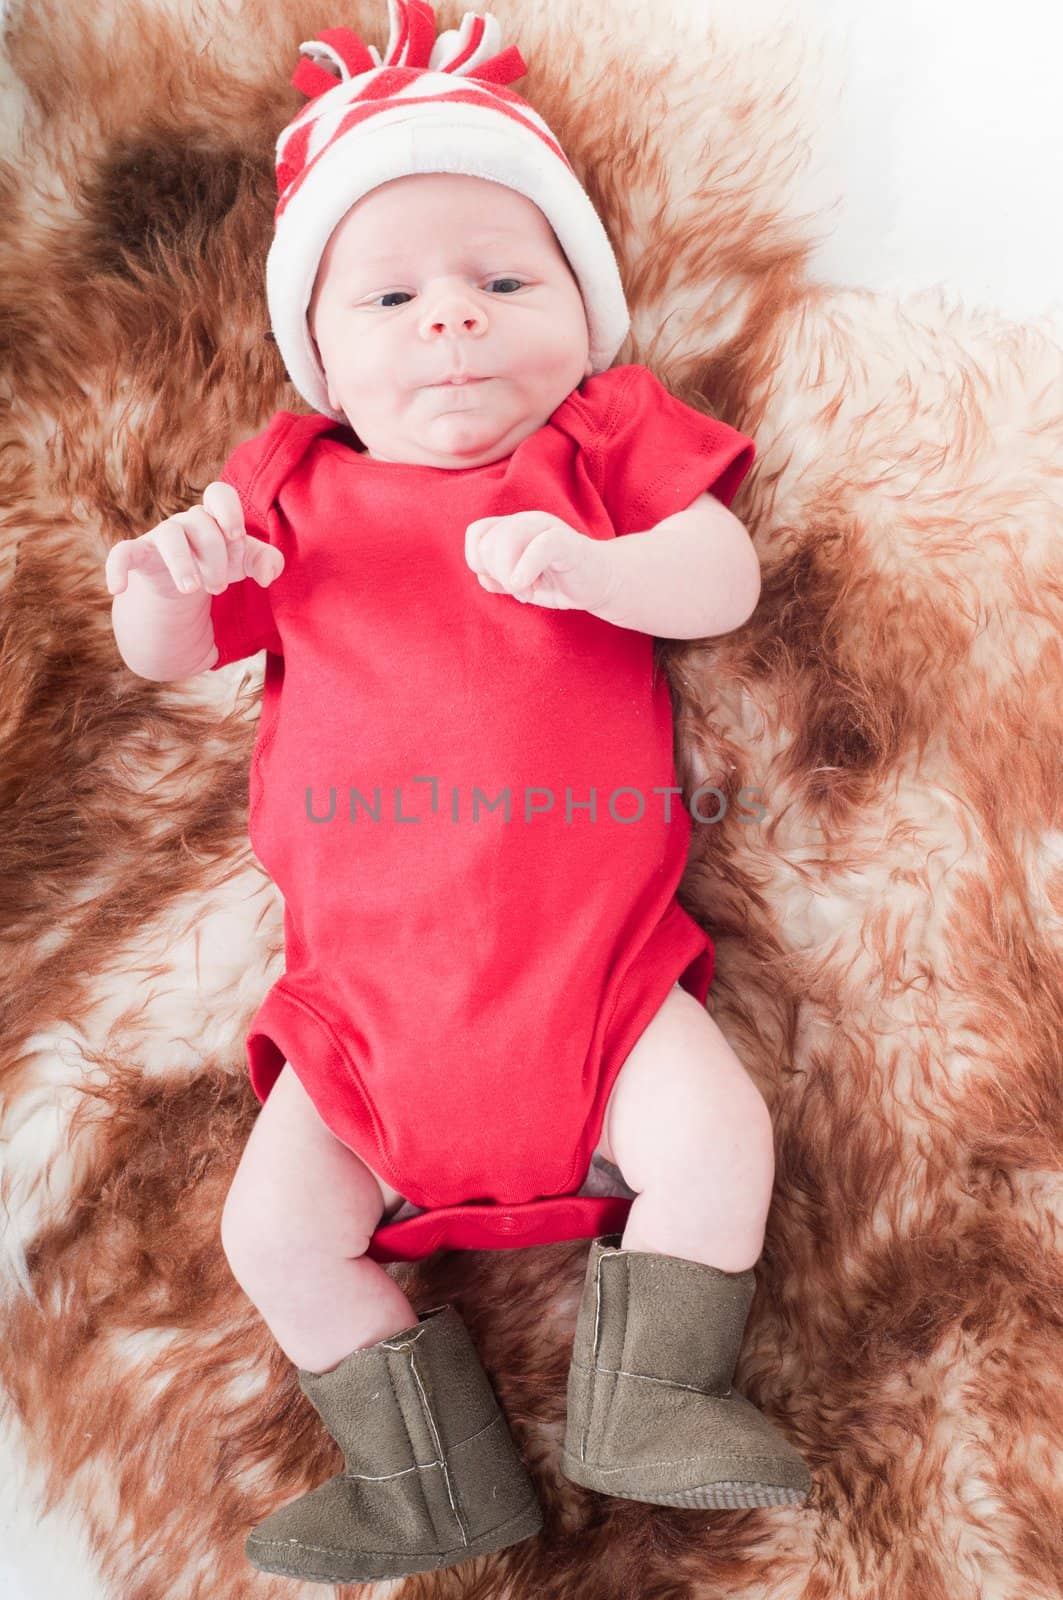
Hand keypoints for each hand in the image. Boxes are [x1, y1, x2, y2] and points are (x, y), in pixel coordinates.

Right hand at [104, 482, 284, 598]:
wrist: (186, 587)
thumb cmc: (218, 563)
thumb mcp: (245, 562)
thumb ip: (266, 561)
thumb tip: (269, 573)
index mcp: (214, 516)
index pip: (219, 493)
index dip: (229, 511)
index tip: (235, 536)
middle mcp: (187, 521)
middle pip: (201, 524)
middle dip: (215, 558)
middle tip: (219, 588)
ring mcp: (160, 537)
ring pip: (169, 536)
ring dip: (182, 563)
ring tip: (192, 590)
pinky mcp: (138, 556)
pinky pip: (121, 553)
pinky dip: (116, 568)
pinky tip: (118, 589)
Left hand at [465, 511, 616, 612]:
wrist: (604, 584)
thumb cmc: (562, 581)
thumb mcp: (524, 583)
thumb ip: (501, 579)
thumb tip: (483, 579)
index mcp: (514, 526)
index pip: (477, 533)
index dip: (478, 561)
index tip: (501, 581)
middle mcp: (528, 521)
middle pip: (488, 543)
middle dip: (499, 574)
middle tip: (522, 590)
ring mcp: (548, 528)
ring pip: (507, 539)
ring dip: (512, 576)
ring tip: (529, 590)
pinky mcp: (568, 542)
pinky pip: (540, 546)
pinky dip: (526, 570)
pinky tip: (530, 587)